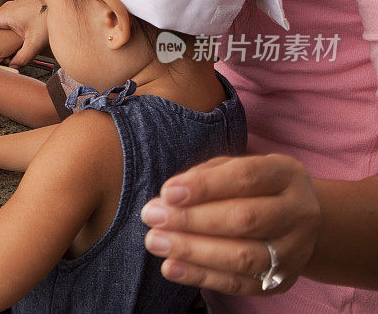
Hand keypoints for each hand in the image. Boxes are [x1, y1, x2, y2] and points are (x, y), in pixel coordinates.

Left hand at [141, 154, 320, 294]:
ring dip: (192, 251)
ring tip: (156, 241)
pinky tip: (171, 267)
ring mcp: (294, 251)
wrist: (297, 221)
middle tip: (152, 216)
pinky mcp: (281, 281)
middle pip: (245, 219)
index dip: (205, 186)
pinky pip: (239, 283)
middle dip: (192, 220)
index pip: (246, 177)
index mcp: (285, 174)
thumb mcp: (232, 168)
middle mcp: (298, 212)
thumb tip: (168, 197)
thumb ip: (203, 177)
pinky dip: (200, 276)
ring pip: (243, 256)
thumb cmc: (251, 187)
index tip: (167, 193)